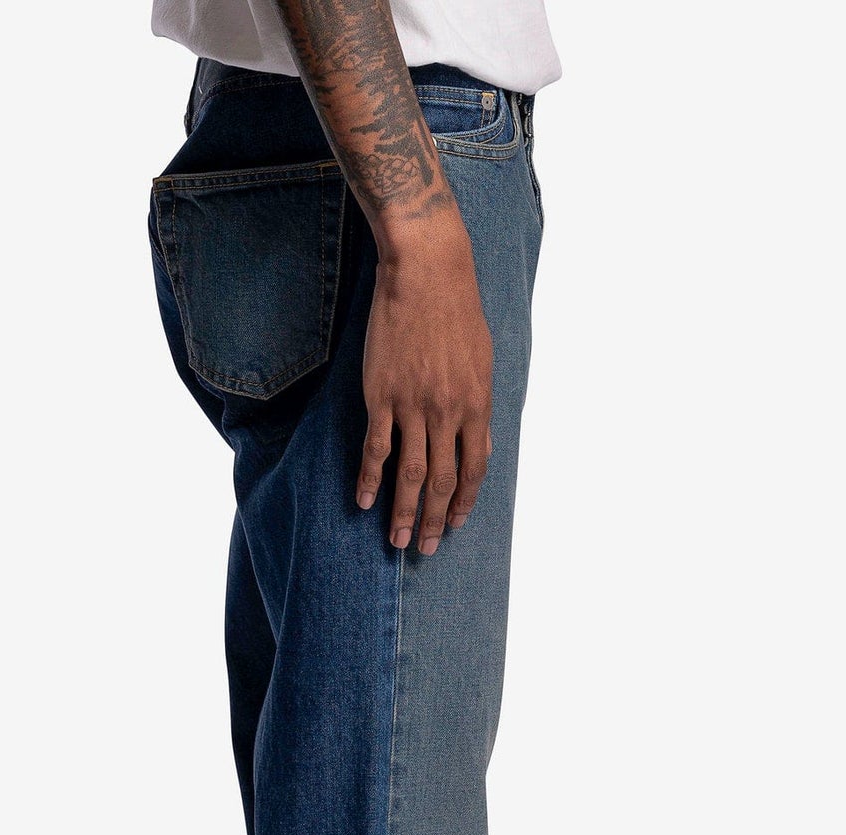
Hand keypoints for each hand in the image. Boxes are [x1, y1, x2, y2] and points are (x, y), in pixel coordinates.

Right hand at [355, 208, 492, 553]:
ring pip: (409, 474)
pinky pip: (375, 449)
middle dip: (435, 520)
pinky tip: (363, 501)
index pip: (473, 469)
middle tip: (426, 549)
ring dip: (404, 512)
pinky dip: (369, 478)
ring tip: (398, 540)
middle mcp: (447, 413)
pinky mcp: (381, 397)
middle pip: (442, 481)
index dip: (464, 501)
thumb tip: (474, 435)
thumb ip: (476, 402)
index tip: (455, 524)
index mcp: (476, 406)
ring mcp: (412, 407)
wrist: (426, 272)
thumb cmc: (457, 310)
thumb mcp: (482, 360)